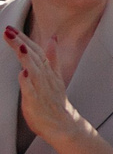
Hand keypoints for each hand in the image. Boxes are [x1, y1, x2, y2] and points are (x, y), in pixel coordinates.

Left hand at [5, 24, 88, 152]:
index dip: (25, 39)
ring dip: (27, 58)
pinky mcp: (37, 101)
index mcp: (48, 70)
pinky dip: (28, 81)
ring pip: (34, 70)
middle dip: (21, 43)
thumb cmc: (55, 102)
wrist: (63, 124)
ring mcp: (42, 89)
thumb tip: (52, 38)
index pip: (36, 50)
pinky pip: (32, 90)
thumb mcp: (54, 75)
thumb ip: (52, 57)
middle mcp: (46, 77)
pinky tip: (23, 73)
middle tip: (9, 31)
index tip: (12, 29)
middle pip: (34, 56)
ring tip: (18, 46)